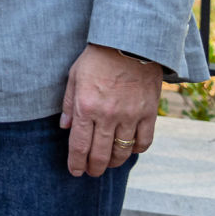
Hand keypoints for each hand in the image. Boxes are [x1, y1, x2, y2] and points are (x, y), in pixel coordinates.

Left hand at [60, 43, 161, 177]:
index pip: (79, 145)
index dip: (76, 163)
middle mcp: (108, 115)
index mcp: (86, 107)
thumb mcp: (74, 77)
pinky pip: (144, 142)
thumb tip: (65, 128)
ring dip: (114, 162)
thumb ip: (69, 104)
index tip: (74, 171)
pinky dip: (136, 149)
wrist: (130, 43)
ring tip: (108, 163)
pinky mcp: (149, 113)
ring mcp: (131, 116)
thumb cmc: (97, 58)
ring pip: (122, 151)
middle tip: (90, 173)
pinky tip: (129, 149)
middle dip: (93, 168)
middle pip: (100, 154)